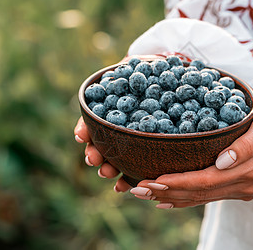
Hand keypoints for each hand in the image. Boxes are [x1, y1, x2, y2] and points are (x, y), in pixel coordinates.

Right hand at [74, 54, 164, 191]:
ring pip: (115, 157)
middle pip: (101, 143)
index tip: (81, 137)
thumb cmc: (149, 70)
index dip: (85, 130)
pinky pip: (137, 166)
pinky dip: (129, 177)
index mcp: (109, 109)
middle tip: (94, 160)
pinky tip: (123, 186)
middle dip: (95, 153)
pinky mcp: (147, 150)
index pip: (92, 122)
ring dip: (108, 167)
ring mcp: (131, 140)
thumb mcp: (137, 67)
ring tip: (106, 174)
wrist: (170, 78)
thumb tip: (127, 67)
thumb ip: (128, 70)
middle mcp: (116, 127)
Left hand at [129, 102, 252, 207]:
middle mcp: (243, 185)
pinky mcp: (239, 188)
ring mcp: (241, 189)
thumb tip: (222, 162)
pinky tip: (168, 202)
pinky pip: (208, 197)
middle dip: (166, 192)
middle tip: (137, 190)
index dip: (178, 182)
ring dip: (172, 198)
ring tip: (145, 196)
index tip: (153, 180)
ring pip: (201, 198)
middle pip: (198, 193)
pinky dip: (187, 200)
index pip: (205, 181)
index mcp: (249, 170)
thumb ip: (246, 146)